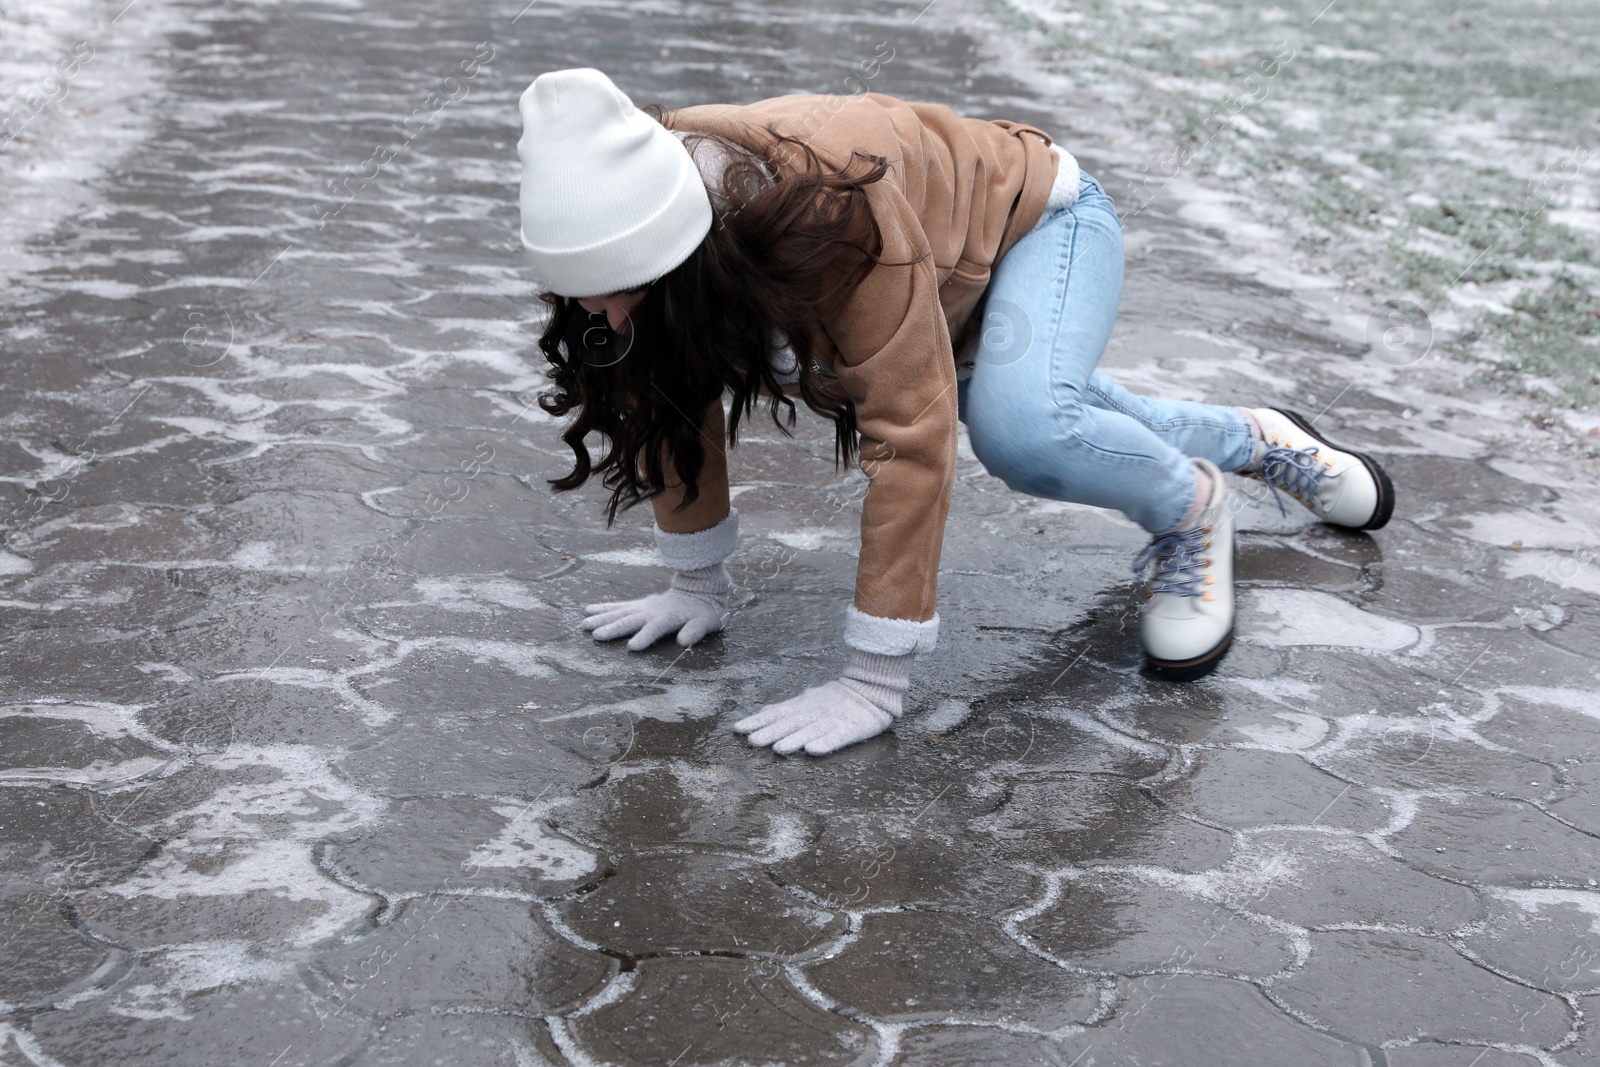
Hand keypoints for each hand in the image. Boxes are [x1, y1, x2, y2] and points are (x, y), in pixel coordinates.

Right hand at [582, 563, 729, 650]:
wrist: (699, 590)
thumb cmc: (703, 613)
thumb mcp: (706, 623)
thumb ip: (695, 631)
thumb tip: (684, 641)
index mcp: (668, 618)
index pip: (654, 629)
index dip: (644, 637)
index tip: (632, 647)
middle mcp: (652, 611)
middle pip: (630, 620)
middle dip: (613, 628)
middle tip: (596, 636)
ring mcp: (643, 606)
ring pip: (619, 612)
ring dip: (602, 618)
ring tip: (584, 624)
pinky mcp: (639, 604)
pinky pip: (618, 606)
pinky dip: (603, 608)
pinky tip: (587, 610)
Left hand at [733, 649, 912, 755]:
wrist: (873, 687)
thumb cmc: (838, 697)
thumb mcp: (809, 699)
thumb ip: (788, 707)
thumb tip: (764, 710)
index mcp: (804, 706)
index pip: (777, 713)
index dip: (758, 721)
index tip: (738, 729)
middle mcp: (814, 713)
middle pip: (791, 723)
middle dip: (772, 732)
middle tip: (752, 741)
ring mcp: (833, 720)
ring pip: (811, 731)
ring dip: (794, 739)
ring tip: (778, 749)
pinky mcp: (851, 729)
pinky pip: (837, 737)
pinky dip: (825, 743)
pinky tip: (813, 750)